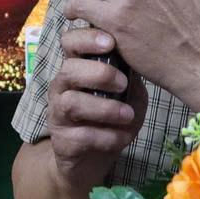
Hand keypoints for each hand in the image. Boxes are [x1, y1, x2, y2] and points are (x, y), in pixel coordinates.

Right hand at [43, 23, 143, 187]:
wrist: (91, 161)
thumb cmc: (110, 119)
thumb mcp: (128, 95)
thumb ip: (131, 78)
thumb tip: (141, 62)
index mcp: (77, 68)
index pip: (70, 42)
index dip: (86, 38)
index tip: (110, 42)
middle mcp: (62, 87)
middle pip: (69, 69)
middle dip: (99, 74)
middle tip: (122, 84)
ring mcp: (58, 114)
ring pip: (71, 103)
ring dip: (104, 108)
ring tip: (128, 115)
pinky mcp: (63, 141)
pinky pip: (82, 136)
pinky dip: (107, 137)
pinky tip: (122, 137)